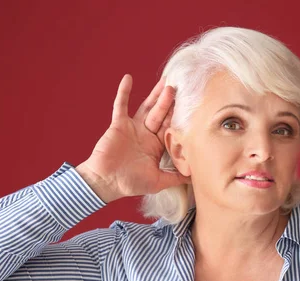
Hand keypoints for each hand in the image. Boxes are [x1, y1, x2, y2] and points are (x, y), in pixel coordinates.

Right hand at [76, 74, 189, 202]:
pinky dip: (123, 92)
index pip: (170, 128)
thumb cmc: (130, 183)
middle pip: (161, 114)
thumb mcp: (158, 181)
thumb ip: (175, 177)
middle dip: (170, 102)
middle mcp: (146, 134)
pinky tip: (128, 78)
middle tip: (181, 87)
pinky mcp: (118, 124)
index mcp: (156, 146)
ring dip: (155, 95)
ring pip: (147, 107)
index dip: (179, 118)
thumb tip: (194, 178)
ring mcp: (133, 128)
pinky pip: (120, 105)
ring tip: (166, 81)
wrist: (106, 182)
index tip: (191, 106)